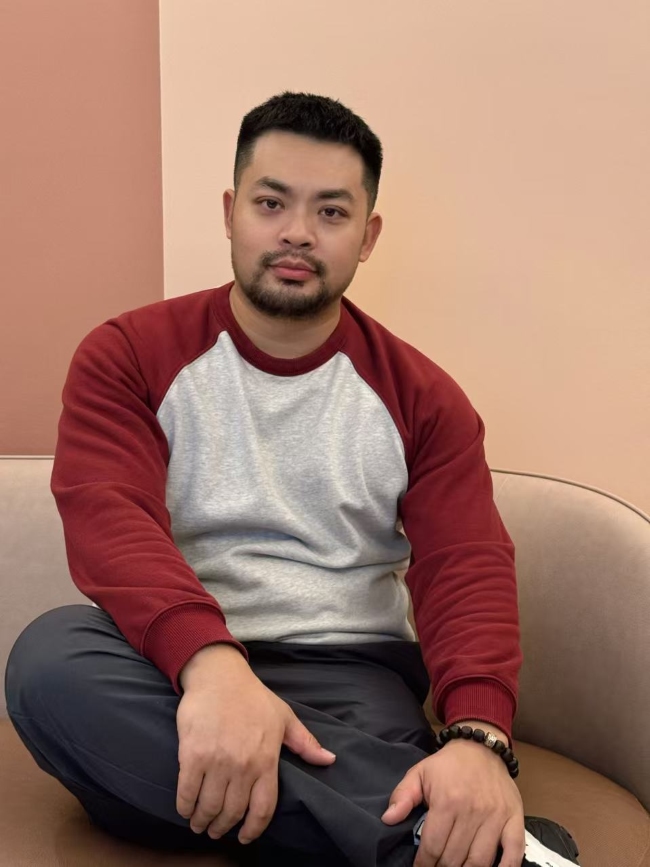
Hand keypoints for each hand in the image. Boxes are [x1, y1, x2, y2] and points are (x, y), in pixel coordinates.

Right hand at [175, 644, 335, 844]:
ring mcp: (216, 761)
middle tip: (216, 830)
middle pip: (232, 812)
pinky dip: (185, 806)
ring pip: (209, 806)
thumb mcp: (284, 717)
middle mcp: (243, 765)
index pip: (263, 808)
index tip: (244, 837)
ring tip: (200, 824)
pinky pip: (187, 791)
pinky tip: (186, 809)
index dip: (253, 829)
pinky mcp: (192, 755)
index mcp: (267, 760)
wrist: (219, 676)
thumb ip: (305, 743)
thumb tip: (329, 760)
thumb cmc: (253, 697)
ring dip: (203, 821)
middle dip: (223, 828)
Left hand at [381, 735, 524, 865]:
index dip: (424, 863)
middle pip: (454, 858)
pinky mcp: (514, 819)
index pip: (432, 846)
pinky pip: (514, 853)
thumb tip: (388, 819)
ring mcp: (496, 817)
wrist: (481, 747)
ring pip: (480, 861)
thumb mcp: (419, 773)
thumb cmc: (448, 764)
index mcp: (447, 801)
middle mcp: (472, 811)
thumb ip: (402, 796)